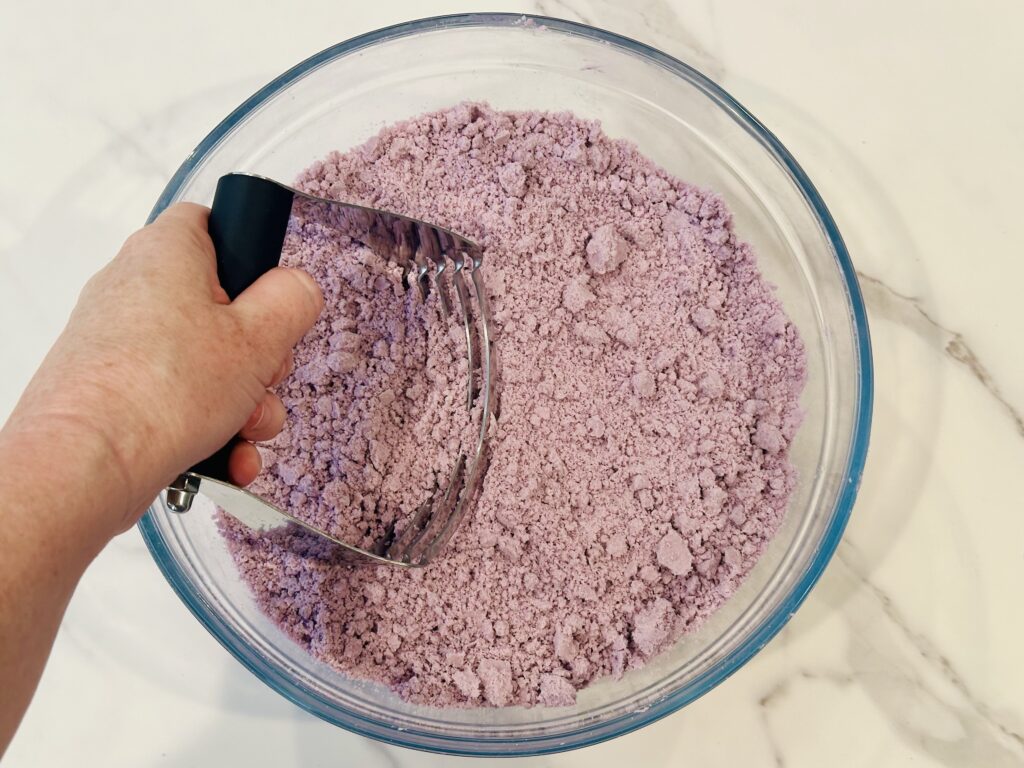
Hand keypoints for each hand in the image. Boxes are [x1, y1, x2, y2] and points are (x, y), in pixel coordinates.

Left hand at [3, 203, 322, 537]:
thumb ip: (292, 301)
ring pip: (206, 362)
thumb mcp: (258, 339)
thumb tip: (299, 289)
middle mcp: (137, 288)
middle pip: (222, 307)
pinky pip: (179, 398)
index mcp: (168, 253)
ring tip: (245, 430)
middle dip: (260, 355)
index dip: (252, 255)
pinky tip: (227, 457)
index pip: (213, 221)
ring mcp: (123, 341)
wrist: (88, 464)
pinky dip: (210, 427)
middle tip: (265, 376)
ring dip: (243, 402)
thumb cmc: (159, 392)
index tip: (273, 294)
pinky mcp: (115, 387)